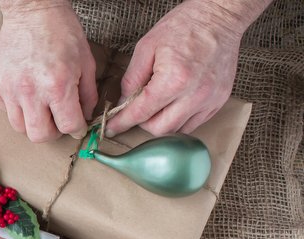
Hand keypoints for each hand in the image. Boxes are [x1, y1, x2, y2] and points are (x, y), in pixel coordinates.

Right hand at [0, 0, 97, 142]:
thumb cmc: (61, 32)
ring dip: (33, 121)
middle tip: (56, 120)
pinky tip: (25, 92)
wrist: (32, 10)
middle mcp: (31, 91)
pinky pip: (6, 110)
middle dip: (52, 132)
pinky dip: (17, 107)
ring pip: (19, 127)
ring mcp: (9, 89)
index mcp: (57, 85)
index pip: (68, 126)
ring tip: (40, 106)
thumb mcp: (86, 62)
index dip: (76, 128)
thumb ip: (87, 95)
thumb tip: (83, 117)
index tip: (76, 125)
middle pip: (39, 136)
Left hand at [106, 0, 249, 136]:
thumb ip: (132, 79)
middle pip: (159, 128)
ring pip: (177, 130)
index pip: (141, 113)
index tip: (111, 128)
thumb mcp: (147, 47)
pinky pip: (194, 124)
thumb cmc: (184, 26)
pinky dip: (179, 120)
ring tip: (156, 105)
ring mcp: (210, 99)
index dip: (122, 122)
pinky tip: (173, 106)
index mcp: (174, 79)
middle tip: (137, 110)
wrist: (219, 17)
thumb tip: (123, 103)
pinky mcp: (219, 100)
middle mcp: (194, 94)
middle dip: (142, 123)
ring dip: (161, 123)